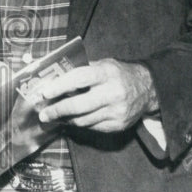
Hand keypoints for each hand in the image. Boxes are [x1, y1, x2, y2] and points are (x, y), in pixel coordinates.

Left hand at [35, 58, 157, 132]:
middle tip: (43, 113)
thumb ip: (82, 71)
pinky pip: (92, 127)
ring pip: (83, 120)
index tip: (45, 92)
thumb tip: (55, 79)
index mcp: (107, 73)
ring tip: (53, 117)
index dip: (60, 86)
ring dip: (65, 119)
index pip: (79, 79)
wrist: (147, 89)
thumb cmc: (119, 74)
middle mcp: (113, 93)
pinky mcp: (118, 125)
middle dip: (58, 110)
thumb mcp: (104, 64)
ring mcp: (117, 111)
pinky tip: (70, 120)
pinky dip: (79, 124)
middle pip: (79, 105)